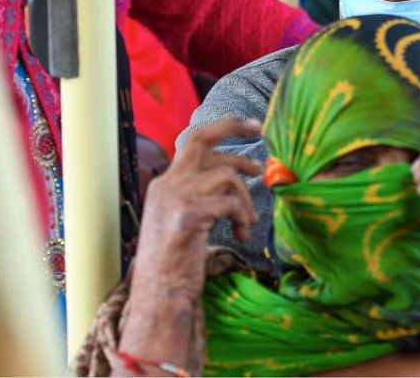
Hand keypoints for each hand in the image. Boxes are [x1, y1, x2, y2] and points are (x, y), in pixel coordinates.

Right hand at [131, 119, 262, 301]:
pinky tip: (242, 234)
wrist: (160, 294)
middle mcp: (167, 185)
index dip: (223, 129)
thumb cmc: (175, 263)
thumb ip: (200, 196)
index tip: (249, 125)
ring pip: (227, 176)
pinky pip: (231, 202)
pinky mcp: (190, 215)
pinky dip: (243, 217)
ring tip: (248, 222)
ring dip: (247, 199)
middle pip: (201, 140)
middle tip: (260, 133)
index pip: (193, 144)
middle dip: (232, 129)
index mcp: (164, 184)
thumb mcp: (183, 221)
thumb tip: (235, 179)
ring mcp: (176, 198)